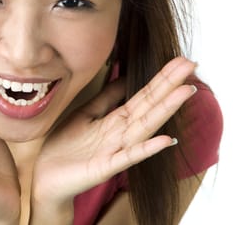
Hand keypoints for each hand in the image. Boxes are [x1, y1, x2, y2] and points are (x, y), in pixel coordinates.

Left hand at [32, 57, 196, 204]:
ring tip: (185, 92)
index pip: (143, 95)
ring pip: (144, 127)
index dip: (161, 79)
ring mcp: (115, 150)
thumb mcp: (87, 113)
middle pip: (148, 106)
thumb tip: (124, 77)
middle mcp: (121, 133)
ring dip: (165, 110)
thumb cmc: (67, 145)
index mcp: (116, 120)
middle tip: (190, 66)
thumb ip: (107, 98)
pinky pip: (128, 157)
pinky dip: (146, 149)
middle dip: (169, 86)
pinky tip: (165, 140)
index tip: (181, 61)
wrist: (47, 176)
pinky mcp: (105, 167)